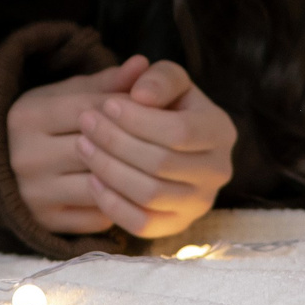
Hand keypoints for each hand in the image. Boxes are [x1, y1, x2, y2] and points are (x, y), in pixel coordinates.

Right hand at [5, 56, 154, 235]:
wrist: (0, 169)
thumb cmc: (43, 124)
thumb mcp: (63, 95)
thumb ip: (104, 83)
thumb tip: (143, 63)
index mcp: (27, 117)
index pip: (88, 109)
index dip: (125, 107)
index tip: (152, 105)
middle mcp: (26, 157)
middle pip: (94, 148)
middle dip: (133, 141)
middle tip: (163, 136)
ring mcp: (35, 193)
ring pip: (99, 184)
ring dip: (129, 174)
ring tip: (152, 163)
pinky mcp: (46, 222)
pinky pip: (96, 216)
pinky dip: (118, 202)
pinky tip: (133, 189)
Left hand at [75, 59, 236, 239]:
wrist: (172, 140)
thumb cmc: (169, 105)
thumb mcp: (170, 80)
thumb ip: (159, 79)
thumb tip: (141, 95)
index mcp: (220, 131)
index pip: (179, 131)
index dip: (138, 119)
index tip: (106, 105)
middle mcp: (218, 172)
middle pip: (161, 163)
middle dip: (116, 141)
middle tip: (86, 123)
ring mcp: (199, 203)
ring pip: (149, 195)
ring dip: (109, 170)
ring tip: (83, 146)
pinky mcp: (176, 225)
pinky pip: (142, 224)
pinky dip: (113, 204)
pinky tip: (92, 180)